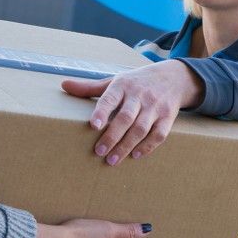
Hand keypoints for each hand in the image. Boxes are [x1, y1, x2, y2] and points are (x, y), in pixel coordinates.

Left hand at [62, 60, 203, 165]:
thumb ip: (90, 87)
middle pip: (126, 117)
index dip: (102, 111)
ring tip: (112, 160)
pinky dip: (148, 146)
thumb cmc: (137, 82)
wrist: (173, 77)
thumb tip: (64, 85)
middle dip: (112, 136)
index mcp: (123, 85)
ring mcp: (155, 106)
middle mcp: (140, 95)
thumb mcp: (116, 81)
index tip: (93, 126)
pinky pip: (159, 134)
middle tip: (99, 152)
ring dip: (126, 145)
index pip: (111, 98)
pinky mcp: (168, 116)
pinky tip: (135, 155)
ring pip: (141, 128)